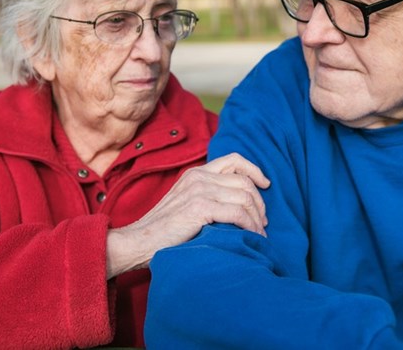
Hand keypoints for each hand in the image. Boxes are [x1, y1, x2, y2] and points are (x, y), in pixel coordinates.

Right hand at [105, 153, 269, 276]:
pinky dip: (250, 226)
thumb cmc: (163, 230)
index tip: (265, 186)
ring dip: (257, 218)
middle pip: (245, 181)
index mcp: (196, 173)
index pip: (234, 160)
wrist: (137, 242)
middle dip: (259, 203)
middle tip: (263, 222)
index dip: (255, 171)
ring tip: (259, 234)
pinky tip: (252, 238)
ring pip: (245, 198)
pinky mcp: (200, 208)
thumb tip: (236, 202)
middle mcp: (199, 177)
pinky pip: (238, 213)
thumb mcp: (185, 202)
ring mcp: (199, 190)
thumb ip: (206, 194)